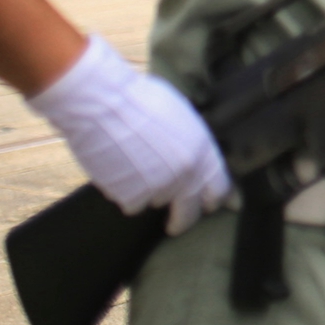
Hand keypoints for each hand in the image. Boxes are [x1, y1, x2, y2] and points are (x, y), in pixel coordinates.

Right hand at [26, 35, 231, 232]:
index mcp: (203, 151)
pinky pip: (131, 204)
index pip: (220, 188)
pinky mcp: (133, 196)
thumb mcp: (181, 117)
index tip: (214, 208)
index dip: (218, 200)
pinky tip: (117, 169)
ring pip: (156, 201)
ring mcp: (160, 187)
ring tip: (132, 164)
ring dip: (146, 192)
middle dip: (182, 220)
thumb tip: (198, 160)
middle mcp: (187, 173)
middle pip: (190, 212)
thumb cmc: (139, 100)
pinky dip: (123, 193)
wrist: (104, 103)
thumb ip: (193, 144)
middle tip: (174, 225)